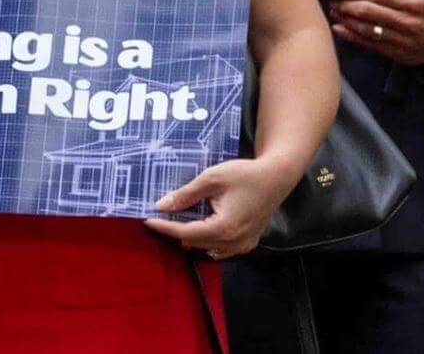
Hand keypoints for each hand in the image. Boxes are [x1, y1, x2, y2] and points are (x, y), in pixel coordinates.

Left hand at [145, 158, 296, 260]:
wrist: (276, 178)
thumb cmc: (244, 175)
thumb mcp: (211, 179)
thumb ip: (185, 195)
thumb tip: (161, 206)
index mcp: (225, 228)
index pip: (186, 233)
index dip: (165, 227)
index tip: (147, 220)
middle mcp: (235, 243)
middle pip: (196, 242)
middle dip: (175, 231)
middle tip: (157, 219)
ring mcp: (243, 246)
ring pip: (207, 247)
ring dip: (190, 237)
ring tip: (173, 223)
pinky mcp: (248, 243)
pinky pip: (221, 248)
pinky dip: (206, 240)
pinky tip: (197, 228)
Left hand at [317, 0, 423, 66]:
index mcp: (414, 3)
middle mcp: (409, 22)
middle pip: (367, 11)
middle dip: (343, 3)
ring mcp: (404, 40)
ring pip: (366, 28)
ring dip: (345, 19)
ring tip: (332, 11)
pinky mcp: (399, 55)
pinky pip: (370, 45)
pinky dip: (351, 36)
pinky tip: (339, 29)